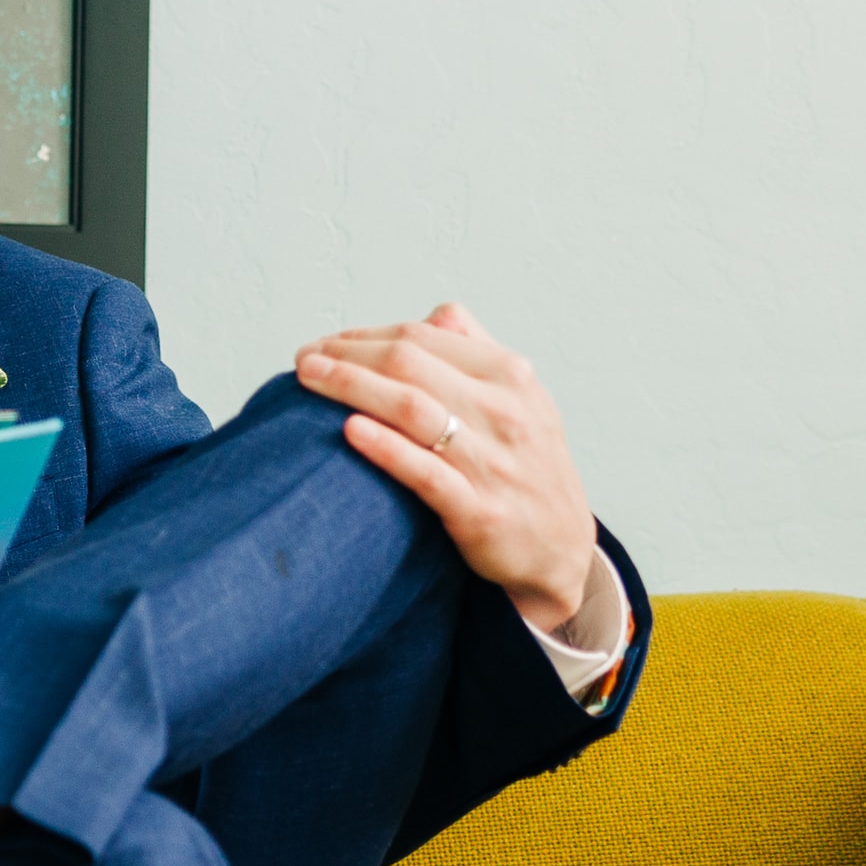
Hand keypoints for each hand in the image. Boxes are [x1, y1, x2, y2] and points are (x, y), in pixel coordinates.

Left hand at [295, 304, 599, 634]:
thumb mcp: (523, 400)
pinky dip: (385, 448)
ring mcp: (492, 462)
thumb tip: (437, 315)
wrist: (561, 550)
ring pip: (413, 409)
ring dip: (352, 387)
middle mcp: (504, 411)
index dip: (365, 335)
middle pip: (409, 365)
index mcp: (510, 375)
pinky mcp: (479, 511)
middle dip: (347, 355)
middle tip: (303, 360)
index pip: (423, 337)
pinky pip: (425, 473)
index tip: (325, 343)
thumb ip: (478, 353)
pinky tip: (349, 431)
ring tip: (309, 380)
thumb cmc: (528, 467)